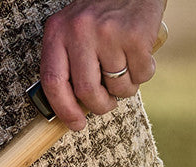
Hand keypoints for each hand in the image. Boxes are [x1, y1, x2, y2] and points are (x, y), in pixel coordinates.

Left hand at [40, 0, 165, 131]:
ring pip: (117, 87)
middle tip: (107, 103)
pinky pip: (140, 75)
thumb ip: (67, 62)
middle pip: (86, 91)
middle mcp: (80, 30)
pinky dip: (142, 75)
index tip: (76, 124)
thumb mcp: (73, 29)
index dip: (64, 110)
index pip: (53, 83)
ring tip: (125, 72)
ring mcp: (108, 33)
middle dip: (100, 105)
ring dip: (124, 90)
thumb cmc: (102, 12)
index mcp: (57, 32)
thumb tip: (69, 107)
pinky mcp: (135, 35)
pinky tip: (140, 58)